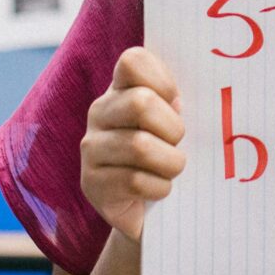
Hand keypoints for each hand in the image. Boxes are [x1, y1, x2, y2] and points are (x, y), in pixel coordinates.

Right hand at [82, 47, 185, 243]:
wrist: (147, 213)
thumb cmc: (168, 157)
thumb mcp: (173, 124)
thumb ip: (178, 104)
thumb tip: (183, 102)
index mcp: (121, 88)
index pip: (133, 60)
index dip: (162, 79)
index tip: (176, 101)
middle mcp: (100, 112)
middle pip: (140, 104)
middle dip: (172, 128)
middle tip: (177, 143)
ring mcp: (91, 147)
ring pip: (139, 146)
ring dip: (170, 162)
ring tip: (172, 169)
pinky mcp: (91, 183)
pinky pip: (134, 181)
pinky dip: (158, 188)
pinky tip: (159, 189)